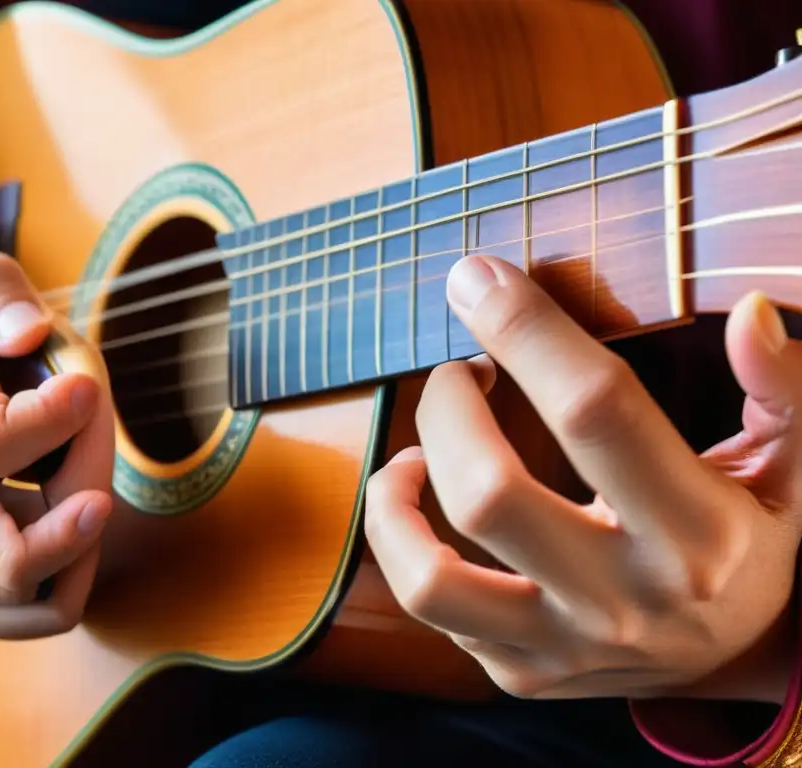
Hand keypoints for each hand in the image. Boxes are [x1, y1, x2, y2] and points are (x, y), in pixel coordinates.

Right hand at [0, 252, 114, 638]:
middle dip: (87, 514)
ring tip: (83, 497)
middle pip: (11, 557)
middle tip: (103, 477)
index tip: (89, 394)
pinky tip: (61, 532)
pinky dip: (60, 580)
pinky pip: (16, 620)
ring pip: (24, 596)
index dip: (67, 427)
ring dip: (81, 549)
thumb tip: (29, 334)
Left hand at [365, 254, 801, 701]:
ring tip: (418, 448)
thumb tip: (748, 316)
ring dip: (396, 497)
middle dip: (449, 407)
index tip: (478, 278)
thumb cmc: (757, 539)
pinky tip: (419, 499)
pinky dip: (400, 541)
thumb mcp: (794, 466)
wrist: (744, 655)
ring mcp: (565, 646)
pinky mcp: (521, 672)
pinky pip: (429, 610)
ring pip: (432, 579)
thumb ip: (784, 390)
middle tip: (460, 371)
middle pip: (489, 495)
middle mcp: (625, 601)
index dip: (527, 332)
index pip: (596, 412)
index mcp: (700, 533)